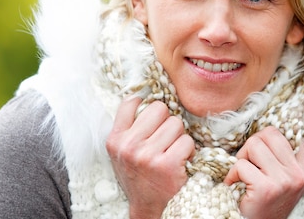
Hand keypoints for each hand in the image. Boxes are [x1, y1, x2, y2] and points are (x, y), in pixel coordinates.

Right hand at [106, 97, 194, 218]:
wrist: (147, 207)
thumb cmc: (139, 175)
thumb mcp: (123, 151)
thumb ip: (130, 127)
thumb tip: (143, 95)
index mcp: (115, 139)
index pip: (131, 101)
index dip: (146, 104)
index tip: (151, 116)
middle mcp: (128, 146)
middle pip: (160, 108)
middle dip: (166, 121)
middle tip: (164, 139)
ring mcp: (147, 156)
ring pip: (176, 124)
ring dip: (179, 137)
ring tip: (171, 152)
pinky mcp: (167, 165)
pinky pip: (187, 141)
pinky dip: (189, 151)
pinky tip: (180, 161)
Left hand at [223, 126, 303, 218]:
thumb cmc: (267, 203)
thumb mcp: (283, 179)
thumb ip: (282, 157)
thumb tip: (267, 130)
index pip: (284, 134)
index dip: (266, 142)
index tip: (260, 158)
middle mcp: (299, 174)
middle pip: (270, 134)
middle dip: (253, 145)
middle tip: (249, 163)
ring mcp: (284, 181)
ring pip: (255, 144)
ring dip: (242, 158)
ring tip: (243, 174)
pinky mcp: (266, 188)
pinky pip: (241, 164)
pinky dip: (232, 174)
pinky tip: (235, 185)